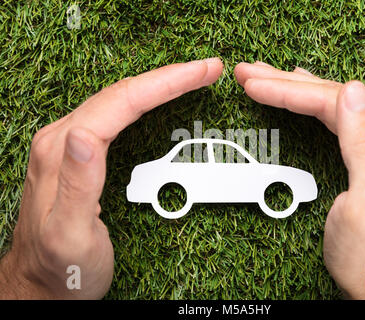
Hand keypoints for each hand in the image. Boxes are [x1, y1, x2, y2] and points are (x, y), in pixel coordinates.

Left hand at [0, 58, 222, 298]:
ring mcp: (71, 145)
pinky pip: (116, 115)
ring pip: (120, 99)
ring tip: (191, 77)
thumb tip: (86, 136)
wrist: (43, 283)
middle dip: (169, 76)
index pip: (121, 102)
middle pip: (122, 93)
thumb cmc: (60, 266)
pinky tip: (158, 100)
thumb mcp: (70, 234)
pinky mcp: (80, 154)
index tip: (200, 73)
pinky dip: (145, 102)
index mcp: (63, 152)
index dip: (165, 83)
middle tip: (207, 70)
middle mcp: (63, 141)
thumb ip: (78, 184)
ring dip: (159, 85)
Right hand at [234, 61, 364, 298]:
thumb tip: (352, 91)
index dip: (289, 91)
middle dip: (286, 83)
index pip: (334, 100)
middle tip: (250, 72)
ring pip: (334, 105)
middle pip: (333, 96)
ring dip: (296, 90)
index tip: (256, 84)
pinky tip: (303, 97)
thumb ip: (364, 142)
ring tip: (267, 78)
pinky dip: (312, 107)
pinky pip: (338, 120)